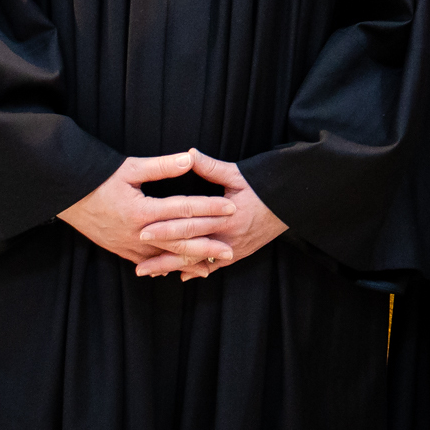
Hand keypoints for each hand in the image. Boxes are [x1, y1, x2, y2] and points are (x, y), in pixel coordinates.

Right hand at [58, 153, 235, 272]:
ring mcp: (129, 245)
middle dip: (207, 244)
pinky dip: (168, 265)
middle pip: (179, 240)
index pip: (184, 208)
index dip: (209, 208)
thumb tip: (190, 159)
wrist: (68, 197)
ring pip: (166, 257)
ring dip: (191, 260)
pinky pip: (150, 262)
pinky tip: (183, 268)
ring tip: (214, 263)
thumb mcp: (130, 167)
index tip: (230, 207)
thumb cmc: (99, 178)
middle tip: (230, 247)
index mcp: (142, 210)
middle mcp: (137, 232)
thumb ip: (162, 166)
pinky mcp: (122, 251)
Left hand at [136, 150, 286, 280]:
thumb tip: (189, 154)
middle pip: (189, 248)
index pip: (189, 224)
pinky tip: (180, 275)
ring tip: (149, 272)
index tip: (143, 230)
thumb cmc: (263, 186)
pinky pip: (214, 266)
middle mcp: (228, 236)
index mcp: (225, 215)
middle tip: (138, 262)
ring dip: (173, 267)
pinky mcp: (239, 253)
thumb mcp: (238, 174)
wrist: (291, 203)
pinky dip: (196, 271)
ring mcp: (234, 247)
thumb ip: (211, 167)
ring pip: (198, 262)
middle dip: (162, 255)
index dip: (165, 228)